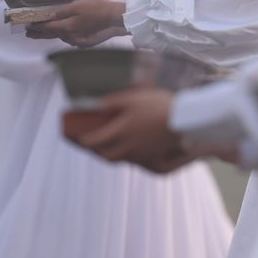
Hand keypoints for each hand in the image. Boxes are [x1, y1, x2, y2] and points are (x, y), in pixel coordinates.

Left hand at [24, 0, 127, 45]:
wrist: (117, 19)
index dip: (37, 26)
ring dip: (52, 35)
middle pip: (52, 36)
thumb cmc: (99, 9)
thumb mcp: (78, 5)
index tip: (28, 26)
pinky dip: (63, 36)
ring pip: (62, 38)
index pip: (48, 28)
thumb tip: (50, 15)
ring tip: (43, 33)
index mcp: (68, 28)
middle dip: (40, 34)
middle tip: (29, 34)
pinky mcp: (86, 43)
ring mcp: (79, 41)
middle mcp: (71, 37)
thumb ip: (62, 11)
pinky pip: (70, 39)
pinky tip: (62, 34)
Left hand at [68, 89, 195, 172]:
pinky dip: (123, 153)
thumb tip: (96, 107)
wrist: (184, 119)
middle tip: (88, 144)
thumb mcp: (131, 98)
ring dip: (108, 153)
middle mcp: (127, 146)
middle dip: (94, 151)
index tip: (74, 136)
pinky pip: (132, 158)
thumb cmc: (157, 105)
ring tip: (105, 145)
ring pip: (119, 158)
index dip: (81, 140)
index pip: (93, 141)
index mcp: (120, 132)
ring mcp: (140, 152)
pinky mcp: (151, 154)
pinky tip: (126, 145)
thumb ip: (112, 103)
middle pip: (105, 155)